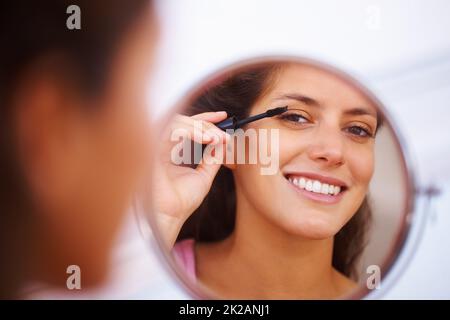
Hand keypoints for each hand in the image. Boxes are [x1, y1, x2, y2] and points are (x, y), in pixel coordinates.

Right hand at [153, 111, 229, 247]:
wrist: (170, 216)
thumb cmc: (181, 202)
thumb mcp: (204, 176)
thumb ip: (212, 158)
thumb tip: (223, 142)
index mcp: (171, 153)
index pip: (187, 128)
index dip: (205, 119)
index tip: (223, 116)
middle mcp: (162, 147)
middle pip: (183, 122)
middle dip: (206, 124)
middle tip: (223, 134)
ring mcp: (156, 146)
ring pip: (176, 122)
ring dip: (200, 126)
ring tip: (216, 137)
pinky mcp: (152, 148)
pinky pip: (171, 130)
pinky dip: (191, 130)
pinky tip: (207, 138)